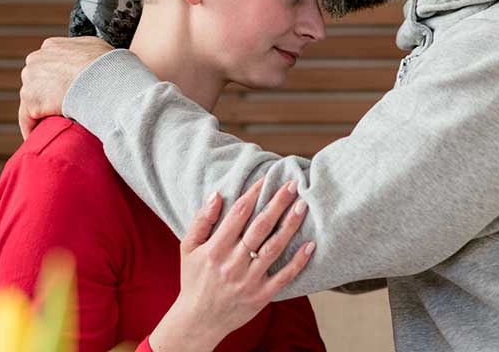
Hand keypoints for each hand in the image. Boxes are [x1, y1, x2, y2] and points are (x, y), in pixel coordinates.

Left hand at [18, 36, 112, 138]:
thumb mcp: (96, 48)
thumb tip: (91, 62)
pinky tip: (40, 137)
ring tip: (53, 126)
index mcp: (51, 46)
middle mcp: (36, 60)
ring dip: (41, 112)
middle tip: (60, 109)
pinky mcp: (31, 102)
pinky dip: (33, 129)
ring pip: (31, 101)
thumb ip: (85, 52)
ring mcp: (30, 81)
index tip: (63, 91)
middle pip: (36, 82)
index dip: (55, 80)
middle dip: (46, 94)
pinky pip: (28, 119)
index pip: (47, 65)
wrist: (102, 78)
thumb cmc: (107, 65)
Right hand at [149, 179, 315, 351]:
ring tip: (303, 206)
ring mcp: (249, 280)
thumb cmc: (193, 279)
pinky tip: (311, 244)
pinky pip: (284, 277)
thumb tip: (217, 194)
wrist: (197, 320)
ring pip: (274, 248)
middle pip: (260, 227)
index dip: (254, 193)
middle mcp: (233, 263)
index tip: (267, 179)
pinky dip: (298, 261)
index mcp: (215, 248)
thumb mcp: (188, 248)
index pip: (239, 213)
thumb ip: (201, 221)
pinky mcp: (261, 295)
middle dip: (278, 203)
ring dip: (290, 225)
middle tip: (294, 184)